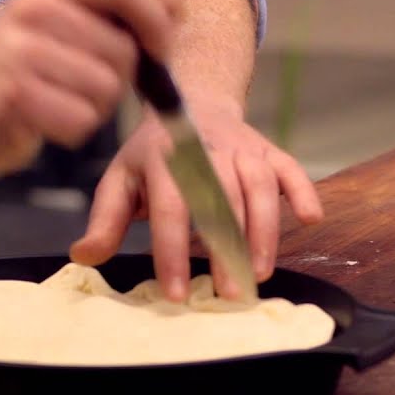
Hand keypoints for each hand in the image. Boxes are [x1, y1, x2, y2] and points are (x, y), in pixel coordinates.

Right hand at [0, 0, 172, 173]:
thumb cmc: (10, 76)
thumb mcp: (58, 31)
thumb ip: (112, 18)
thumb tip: (177, 7)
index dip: (151, 16)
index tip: (161, 47)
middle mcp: (33, 8)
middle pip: (121, 51)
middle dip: (115, 82)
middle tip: (77, 89)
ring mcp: (21, 48)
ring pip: (105, 89)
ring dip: (92, 110)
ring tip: (55, 104)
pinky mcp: (15, 91)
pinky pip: (79, 120)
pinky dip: (69, 131)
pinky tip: (42, 123)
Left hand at [70, 96, 323, 300]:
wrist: (193, 101)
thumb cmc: (154, 154)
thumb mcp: (121, 180)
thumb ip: (106, 220)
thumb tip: (84, 257)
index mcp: (164, 159)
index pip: (170, 209)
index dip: (172, 252)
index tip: (177, 292)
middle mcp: (206, 151)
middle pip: (220, 201)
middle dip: (226, 248)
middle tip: (230, 293)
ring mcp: (242, 148)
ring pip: (258, 188)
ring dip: (264, 231)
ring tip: (261, 273)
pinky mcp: (269, 149)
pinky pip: (291, 168)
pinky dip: (303, 191)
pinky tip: (311, 219)